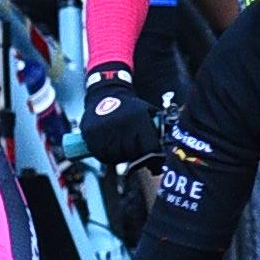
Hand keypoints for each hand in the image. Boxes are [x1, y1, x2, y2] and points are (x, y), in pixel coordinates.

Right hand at [75, 65, 161, 181]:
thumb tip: (167, 148)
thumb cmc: (130, 107)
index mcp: (139, 119)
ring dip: (121, 157)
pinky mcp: (91, 135)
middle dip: (136, 156)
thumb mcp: (148, 111)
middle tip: (134, 151)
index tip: (155, 165)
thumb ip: (158, 128)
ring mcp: (106, 130)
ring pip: (117, 157)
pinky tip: (110, 148)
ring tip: (121, 148)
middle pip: (133, 154)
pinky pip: (101, 155)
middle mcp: (123, 125)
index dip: (154, 159)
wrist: (105, 93)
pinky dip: (107, 156)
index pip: (150, 148)